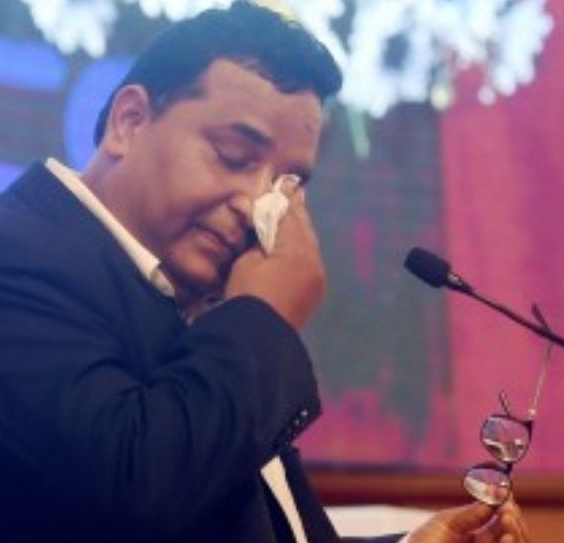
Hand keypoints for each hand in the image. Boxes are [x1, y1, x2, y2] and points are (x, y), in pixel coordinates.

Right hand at [224, 185, 324, 329]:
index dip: (285, 198)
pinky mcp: (313, 291)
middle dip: (296, 210)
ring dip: (300, 229)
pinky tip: (294, 243)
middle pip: (304, 228)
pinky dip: (301, 248)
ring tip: (294, 213)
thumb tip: (266, 229)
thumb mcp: (246, 262)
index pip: (289, 215)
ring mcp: (317, 277)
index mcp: (297, 250)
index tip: (286, 181)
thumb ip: (259, 240)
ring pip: (309, 244)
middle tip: (294, 190)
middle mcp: (313, 260)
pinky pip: (309, 260)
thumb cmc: (247, 297)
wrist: (257, 340)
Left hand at [404, 500, 530, 542]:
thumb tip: (496, 497)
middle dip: (516, 522)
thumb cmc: (425, 542)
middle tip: (507, 510)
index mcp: (483, 535)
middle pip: (518, 539)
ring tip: (507, 520)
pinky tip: (507, 539)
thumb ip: (473, 513)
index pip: (507, 523)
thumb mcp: (448, 521)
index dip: (511, 511)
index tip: (507, 497)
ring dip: (518, 536)